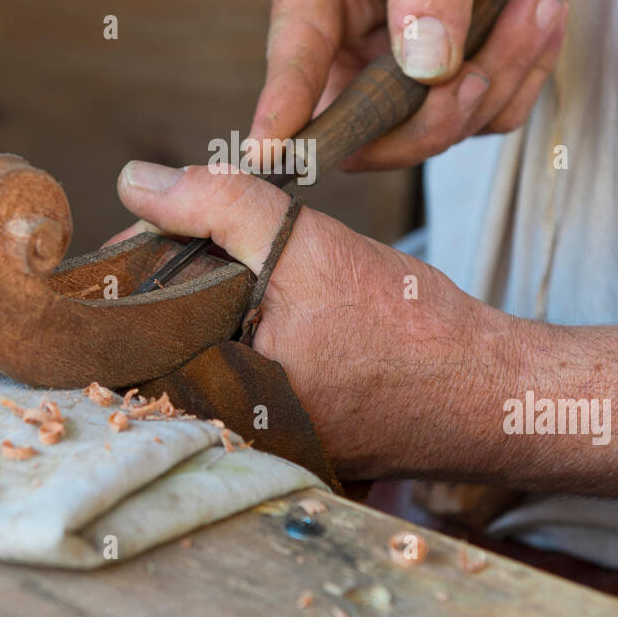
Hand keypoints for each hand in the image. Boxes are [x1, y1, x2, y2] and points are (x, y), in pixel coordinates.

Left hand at [117, 161, 508, 480]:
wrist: (489, 389)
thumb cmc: (407, 328)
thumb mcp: (304, 244)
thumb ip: (217, 204)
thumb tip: (134, 178)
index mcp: (213, 401)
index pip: (128, 328)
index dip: (136, 261)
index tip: (159, 219)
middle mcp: (223, 433)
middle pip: (158, 337)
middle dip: (172, 275)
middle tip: (199, 230)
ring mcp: (254, 437)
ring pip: (200, 346)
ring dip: (208, 296)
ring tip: (238, 256)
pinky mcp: (284, 430)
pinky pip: (238, 365)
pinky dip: (243, 322)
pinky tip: (271, 293)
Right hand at [248, 0, 566, 169]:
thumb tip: (422, 68)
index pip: (294, 52)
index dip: (281, 105)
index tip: (266, 153)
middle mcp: (344, 37)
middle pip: (361, 124)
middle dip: (433, 112)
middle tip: (484, 67)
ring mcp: (392, 73)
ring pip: (431, 130)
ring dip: (498, 77)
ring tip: (538, 1)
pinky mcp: (445, 90)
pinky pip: (485, 120)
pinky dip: (523, 77)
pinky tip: (538, 17)